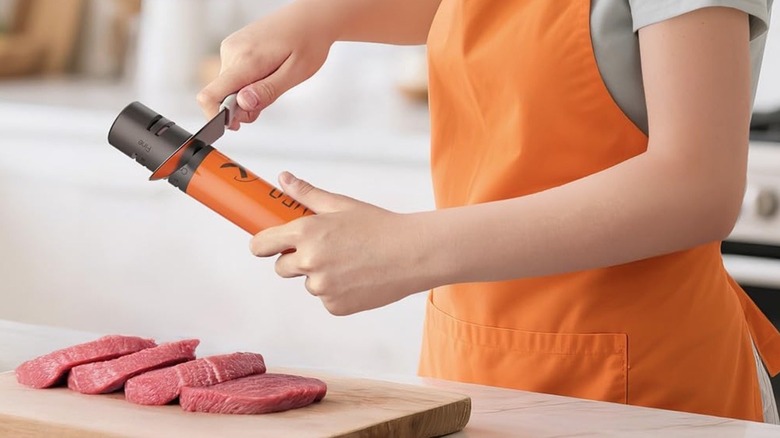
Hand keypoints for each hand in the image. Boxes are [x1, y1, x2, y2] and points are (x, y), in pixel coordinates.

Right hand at [197, 2, 335, 128]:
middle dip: (243, 107)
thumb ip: (267, 91)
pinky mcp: (234, 47)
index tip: (236, 124)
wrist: (311, 16)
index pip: (210, 95)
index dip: (217, 117)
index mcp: (246, 60)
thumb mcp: (295, 73)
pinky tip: (266, 73)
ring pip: (228, 86)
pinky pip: (233, 74)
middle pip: (222, 95)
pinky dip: (247, 82)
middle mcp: (232, 52)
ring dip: (247, 94)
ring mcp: (231, 47)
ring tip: (272, 82)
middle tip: (269, 98)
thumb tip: (243, 104)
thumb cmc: (308, 41)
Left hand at [250, 172, 431, 315]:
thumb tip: (283, 179)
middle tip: (325, 249)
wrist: (413, 253)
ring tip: (351, 262)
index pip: (261, 245)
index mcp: (305, 233)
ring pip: (308, 283)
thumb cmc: (379, 226)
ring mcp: (321, 288)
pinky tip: (359, 277)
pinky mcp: (335, 306)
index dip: (263, 245)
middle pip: (281, 268)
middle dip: (295, 260)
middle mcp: (308, 262)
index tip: (267, 244)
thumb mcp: (341, 205)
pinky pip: (327, 299)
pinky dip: (338, 291)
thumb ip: (306, 194)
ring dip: (321, 276)